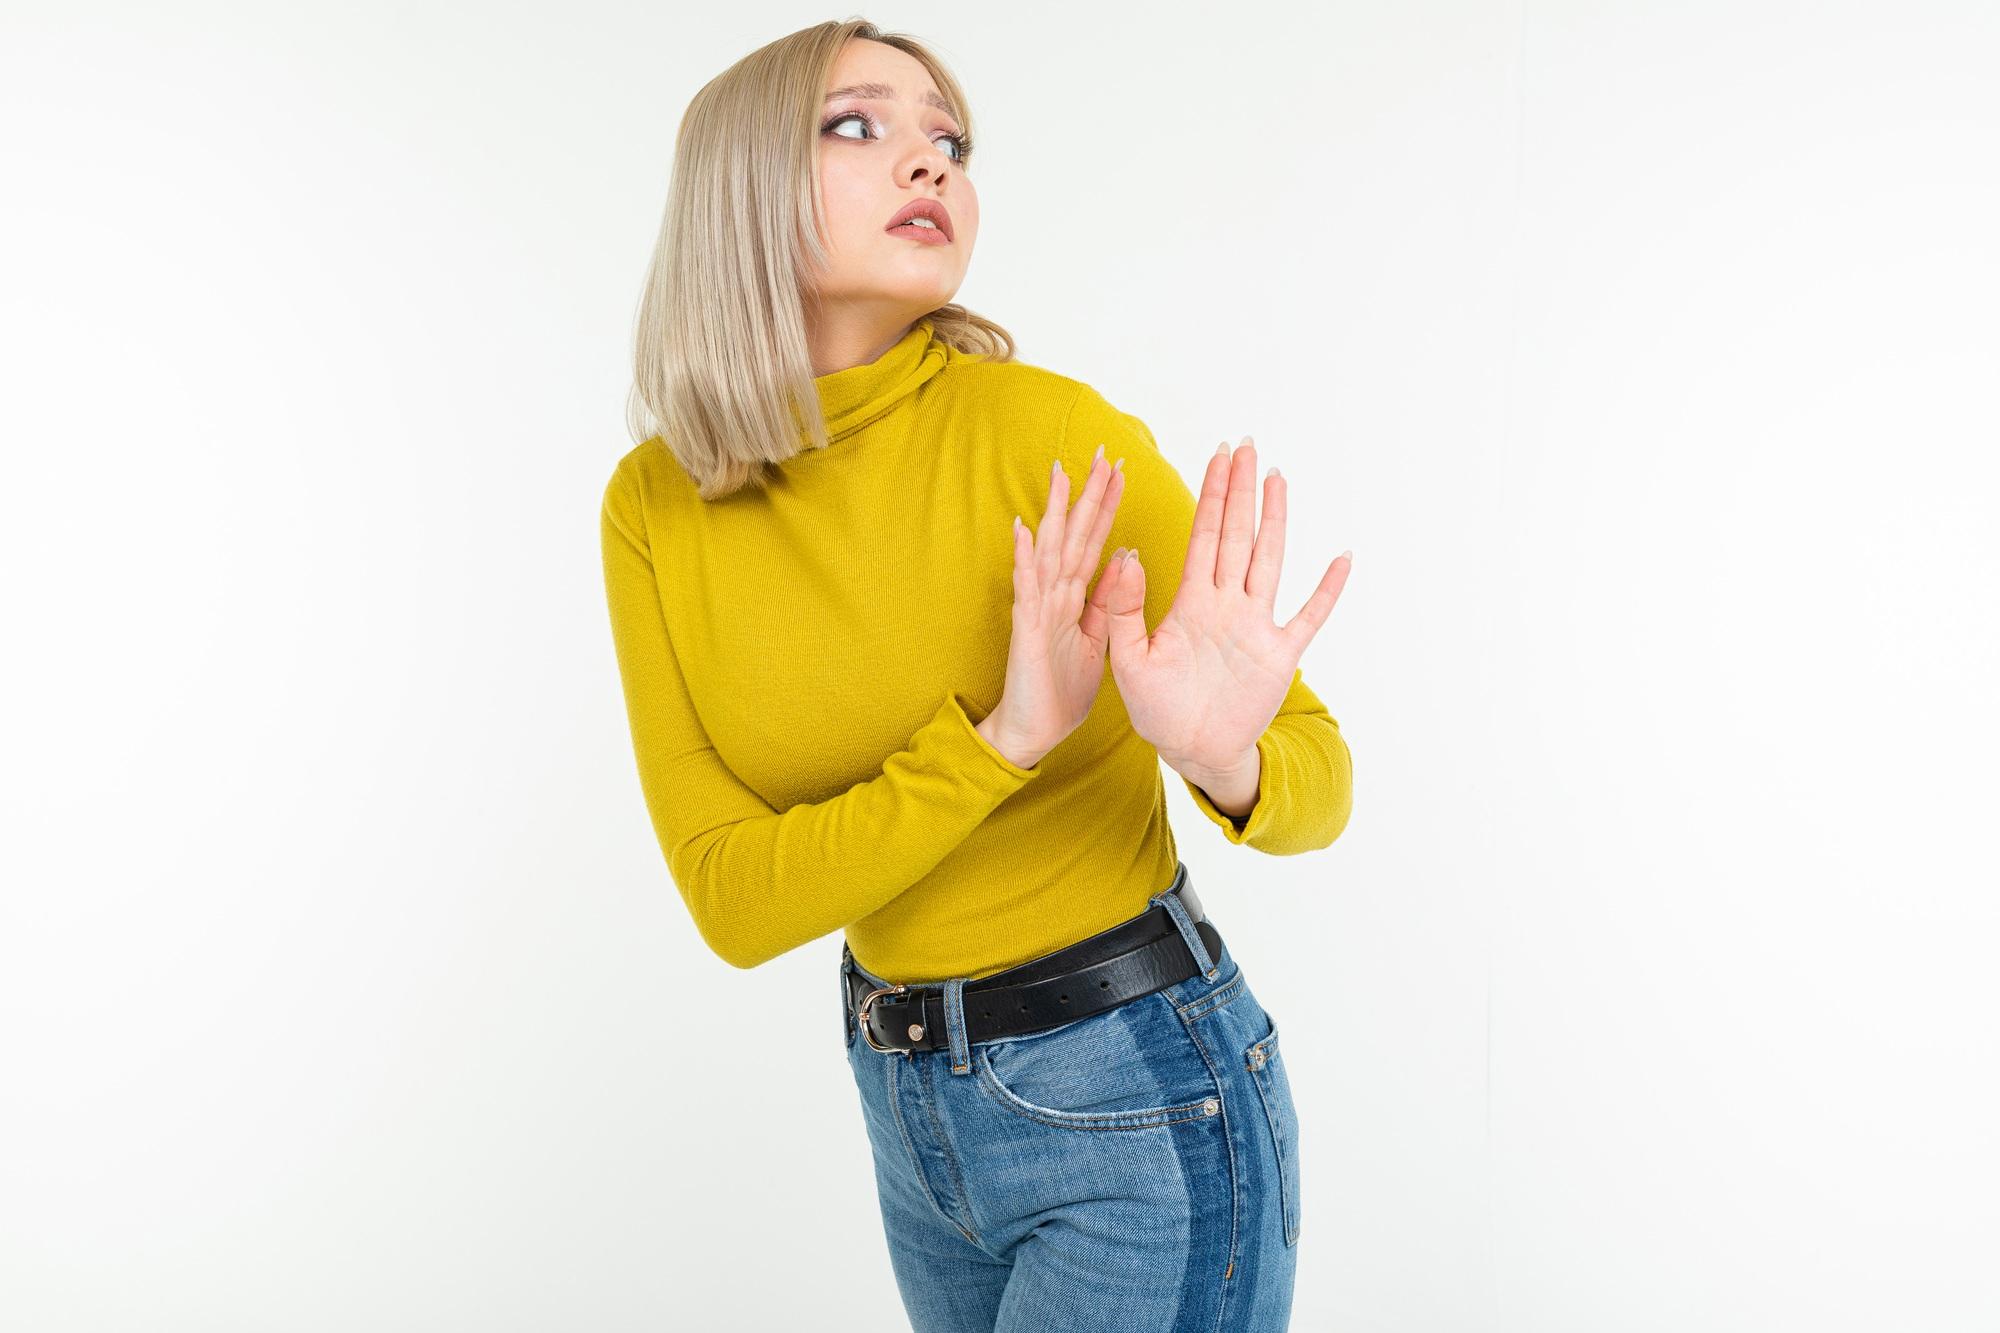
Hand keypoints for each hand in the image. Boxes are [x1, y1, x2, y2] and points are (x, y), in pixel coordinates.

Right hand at [980, 447, 1127, 767]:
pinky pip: (1026, 590)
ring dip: (1056, 513)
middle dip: (1089, 495)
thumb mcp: (1098, 642)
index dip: (1108, 506)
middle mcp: (1055, 595)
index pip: (1096, 542)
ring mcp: (1038, 609)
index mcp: (1075, 599)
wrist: (1034, 732)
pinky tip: (1023, 530)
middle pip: (1076, 536)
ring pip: (1051, 551)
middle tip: (1103, 452)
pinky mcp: (1026, 630)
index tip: (1121, 471)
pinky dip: (1024, 559)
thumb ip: (1108, 603)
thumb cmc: (1062, 691)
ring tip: (1061, 474)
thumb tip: (1125, 559)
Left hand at [1102, 437, 1350, 775]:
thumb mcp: (1128, 660)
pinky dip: (1326, 590)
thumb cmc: (1157, 708)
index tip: (1218, 456)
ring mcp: (1255, 627)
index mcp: (1190, 602)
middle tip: (1247, 446)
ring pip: (1268, 561)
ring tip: (1278, 479)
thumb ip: (1126, 609)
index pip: (1203, 535)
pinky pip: (1308, 617)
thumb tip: (1128, 554)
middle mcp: (1226, 604)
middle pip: (1237, 535)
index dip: (1211, 494)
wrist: (1190, 750)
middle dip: (1241, 490)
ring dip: (1274, 520)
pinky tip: (1342, 558)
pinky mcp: (1278, 656)